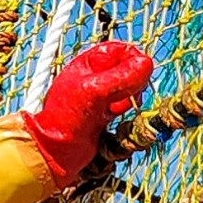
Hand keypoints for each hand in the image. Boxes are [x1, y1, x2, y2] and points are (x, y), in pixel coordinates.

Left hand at [23, 39, 153, 185]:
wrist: (56, 152)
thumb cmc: (66, 118)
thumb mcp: (94, 91)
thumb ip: (121, 77)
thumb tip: (146, 63)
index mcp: (89, 64)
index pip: (121, 50)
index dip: (134, 59)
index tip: (140, 73)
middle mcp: (95, 77)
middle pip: (129, 69)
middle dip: (134, 81)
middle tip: (128, 94)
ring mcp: (100, 96)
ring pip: (129, 89)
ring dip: (130, 99)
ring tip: (117, 108)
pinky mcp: (104, 114)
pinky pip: (124, 107)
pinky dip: (125, 111)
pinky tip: (115, 118)